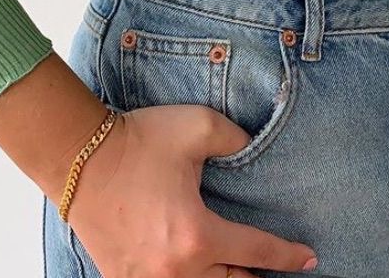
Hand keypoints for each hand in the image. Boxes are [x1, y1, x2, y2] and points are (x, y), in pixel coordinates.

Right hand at [60, 103, 318, 277]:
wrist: (79, 154)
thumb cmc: (138, 140)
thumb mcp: (198, 125)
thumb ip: (236, 138)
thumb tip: (253, 148)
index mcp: (197, 236)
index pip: (258, 254)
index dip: (288, 257)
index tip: (309, 258)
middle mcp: (174, 270)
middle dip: (252, 275)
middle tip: (264, 262)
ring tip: (231, 265)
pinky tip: (188, 267)